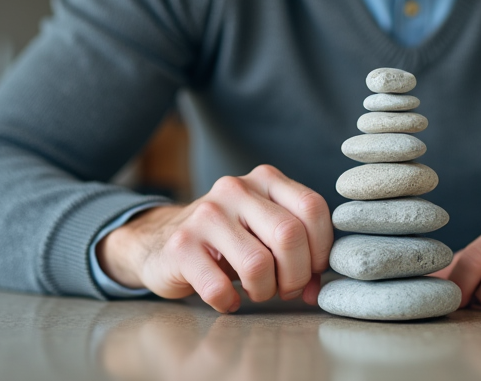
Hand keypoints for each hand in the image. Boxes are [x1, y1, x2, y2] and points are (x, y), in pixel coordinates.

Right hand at [96, 165, 332, 312]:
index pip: (312, 208)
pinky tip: (227, 298)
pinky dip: (229, 302)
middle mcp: (236, 188)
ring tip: (256, 291)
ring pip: (258, 264)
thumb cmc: (226, 241)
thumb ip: (298, 249)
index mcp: (265, 179)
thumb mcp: (264, 231)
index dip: (321, 248)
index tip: (311, 269)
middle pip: (289, 235)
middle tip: (286, 288)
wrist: (160, 241)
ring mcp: (206, 214)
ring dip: (264, 291)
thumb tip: (316, 289)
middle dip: (295, 275)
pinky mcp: (181, 245)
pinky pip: (220, 288)